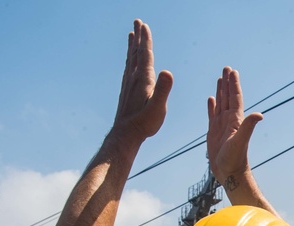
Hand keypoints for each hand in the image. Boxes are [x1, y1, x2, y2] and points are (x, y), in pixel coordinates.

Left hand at [112, 19, 172, 144]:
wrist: (126, 135)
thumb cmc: (144, 124)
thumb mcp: (157, 108)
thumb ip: (162, 90)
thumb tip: (167, 71)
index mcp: (143, 80)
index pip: (145, 55)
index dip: (145, 39)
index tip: (144, 25)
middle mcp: (133, 79)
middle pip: (136, 53)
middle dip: (138, 37)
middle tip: (137, 22)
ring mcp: (128, 85)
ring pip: (130, 60)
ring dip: (132, 47)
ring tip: (132, 36)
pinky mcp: (126, 92)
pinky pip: (128, 70)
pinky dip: (130, 61)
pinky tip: (130, 63)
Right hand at [207, 67, 262, 190]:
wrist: (230, 174)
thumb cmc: (235, 160)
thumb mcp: (240, 141)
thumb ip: (248, 126)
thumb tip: (260, 114)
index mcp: (236, 120)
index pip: (235, 98)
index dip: (234, 84)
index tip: (232, 71)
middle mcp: (230, 121)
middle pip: (228, 97)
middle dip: (228, 83)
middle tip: (226, 68)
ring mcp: (221, 126)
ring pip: (221, 104)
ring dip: (220, 91)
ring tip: (219, 79)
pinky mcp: (214, 133)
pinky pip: (212, 115)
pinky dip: (212, 106)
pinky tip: (211, 99)